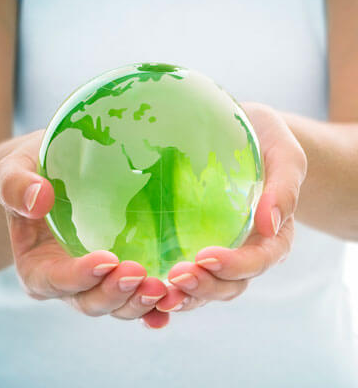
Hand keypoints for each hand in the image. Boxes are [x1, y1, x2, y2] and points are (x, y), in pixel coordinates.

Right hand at [0, 130, 168, 328]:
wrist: (60, 177)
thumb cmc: (37, 175)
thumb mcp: (15, 171)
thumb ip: (15, 185)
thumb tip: (38, 199)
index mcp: (38, 265)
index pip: (55, 280)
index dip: (79, 276)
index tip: (106, 260)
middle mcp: (69, 282)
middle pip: (90, 301)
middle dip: (114, 293)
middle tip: (139, 274)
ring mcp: (97, 282)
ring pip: (117, 305)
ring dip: (138, 302)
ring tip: (161, 288)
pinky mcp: (119, 275)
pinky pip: (136, 297)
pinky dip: (153, 309)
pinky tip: (170, 305)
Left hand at [156, 103, 306, 312]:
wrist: (244, 136)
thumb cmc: (265, 143)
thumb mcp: (283, 155)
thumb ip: (284, 186)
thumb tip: (271, 223)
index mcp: (273, 235)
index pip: (260, 259)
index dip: (236, 265)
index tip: (207, 257)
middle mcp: (246, 251)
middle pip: (230, 284)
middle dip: (205, 287)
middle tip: (177, 278)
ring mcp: (220, 252)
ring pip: (206, 288)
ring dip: (185, 296)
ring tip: (160, 294)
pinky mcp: (194, 246)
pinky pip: (186, 276)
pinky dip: (169, 292)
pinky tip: (147, 295)